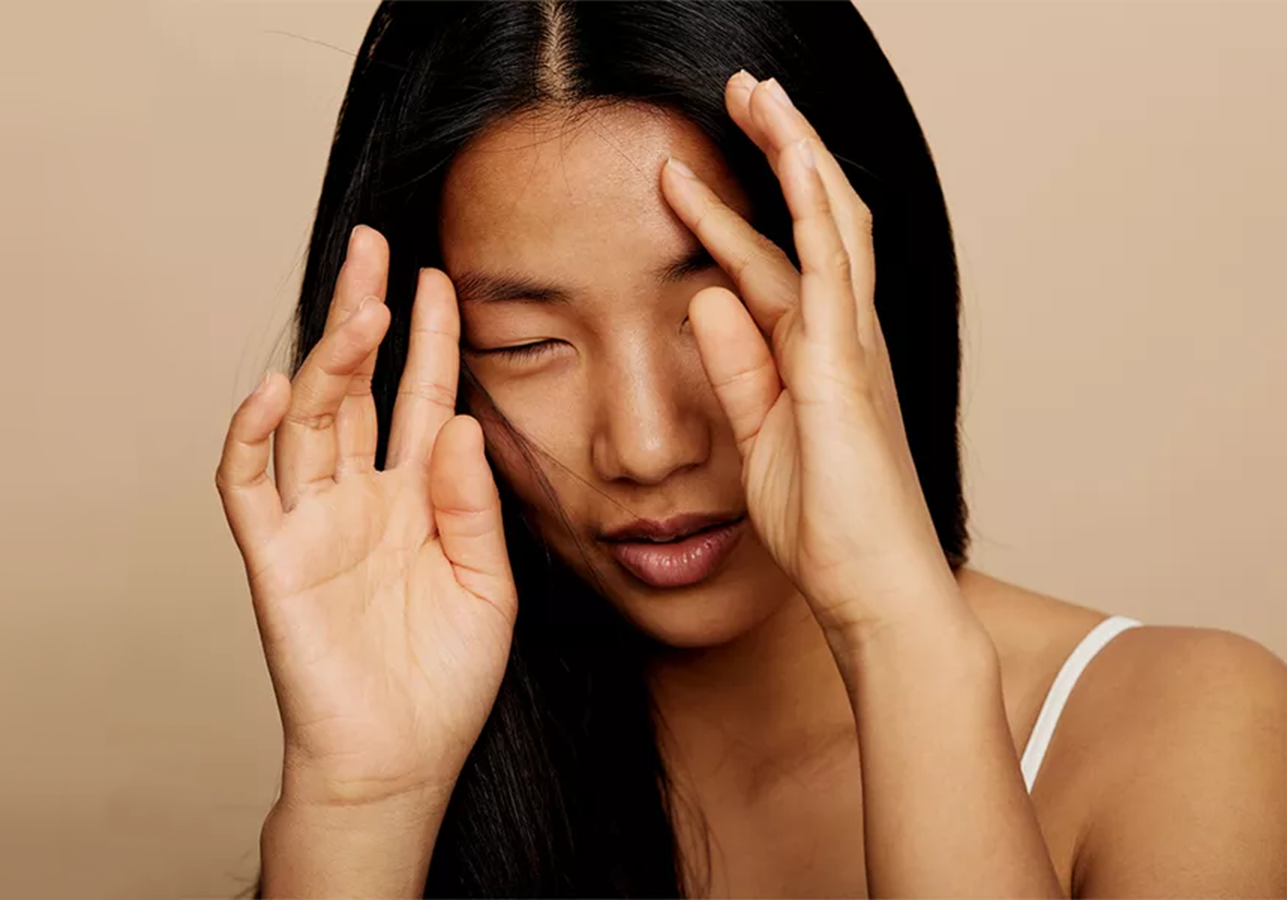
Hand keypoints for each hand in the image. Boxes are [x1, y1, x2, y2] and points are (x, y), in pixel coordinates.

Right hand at [215, 226, 516, 807]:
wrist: (401, 758)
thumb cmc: (448, 679)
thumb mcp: (489, 584)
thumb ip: (474, 504)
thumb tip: (461, 423)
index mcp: (417, 498)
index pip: (422, 398)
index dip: (429, 340)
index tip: (439, 278)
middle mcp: (362, 497)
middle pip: (356, 389)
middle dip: (364, 318)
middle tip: (374, 248)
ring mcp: (314, 522)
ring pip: (308, 421)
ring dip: (328, 362)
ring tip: (358, 310)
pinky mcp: (274, 559)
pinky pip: (249, 488)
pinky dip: (250, 437)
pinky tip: (275, 391)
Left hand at [660, 71, 962, 639]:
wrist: (873, 592)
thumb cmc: (826, 527)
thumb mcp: (758, 434)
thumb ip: (736, 366)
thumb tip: (702, 297)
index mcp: (816, 353)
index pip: (767, 260)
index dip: (724, 211)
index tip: (676, 172)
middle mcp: (841, 335)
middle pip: (814, 217)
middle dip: (780, 150)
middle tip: (744, 90)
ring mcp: (853, 346)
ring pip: (831, 223)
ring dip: (798, 153)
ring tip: (760, 94)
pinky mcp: (849, 369)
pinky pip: (832, 273)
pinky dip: (814, 210)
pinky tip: (793, 159)